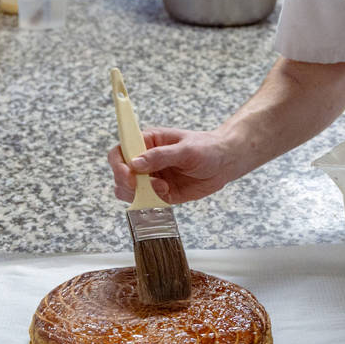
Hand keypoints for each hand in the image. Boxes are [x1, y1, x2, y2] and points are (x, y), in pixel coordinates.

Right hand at [107, 127, 237, 204]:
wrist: (225, 163)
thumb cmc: (206, 148)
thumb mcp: (185, 149)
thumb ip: (160, 156)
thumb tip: (135, 163)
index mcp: (148, 142)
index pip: (121, 151)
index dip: (119, 164)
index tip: (129, 175)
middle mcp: (145, 160)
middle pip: (120, 173)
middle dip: (126, 183)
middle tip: (141, 187)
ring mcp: (152, 177)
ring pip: (128, 190)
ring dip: (138, 194)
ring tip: (161, 188)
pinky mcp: (161, 193)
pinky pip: (145, 201)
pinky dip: (151, 201)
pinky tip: (167, 193)